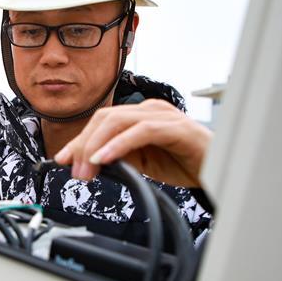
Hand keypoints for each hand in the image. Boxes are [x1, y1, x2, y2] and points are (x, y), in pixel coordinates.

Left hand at [53, 99, 212, 186]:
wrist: (219, 171)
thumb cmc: (185, 163)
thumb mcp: (144, 163)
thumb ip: (120, 158)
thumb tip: (90, 162)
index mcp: (141, 115)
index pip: (102, 121)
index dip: (79, 139)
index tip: (62, 160)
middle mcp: (150, 109)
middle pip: (105, 118)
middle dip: (83, 144)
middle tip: (74, 171)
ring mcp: (163, 116)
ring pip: (119, 121)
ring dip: (96, 146)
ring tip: (86, 169)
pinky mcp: (176, 128)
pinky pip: (141, 132)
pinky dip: (119, 145)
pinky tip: (105, 158)